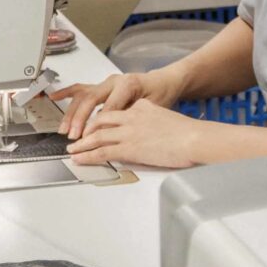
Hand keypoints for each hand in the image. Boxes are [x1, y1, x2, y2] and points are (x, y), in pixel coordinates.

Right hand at [60, 70, 163, 139]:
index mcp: (128, 85)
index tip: (90, 139)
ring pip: (83, 96)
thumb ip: (135, 116)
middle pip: (91, 100)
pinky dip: (67, 93)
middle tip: (74, 136)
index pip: (108, 107)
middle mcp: (114, 82)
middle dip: (80, 120)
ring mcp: (106, 83)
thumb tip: (119, 131)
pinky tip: (54, 97)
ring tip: (64, 129)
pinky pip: (81, 89)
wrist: (165, 83)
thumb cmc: (161, 94)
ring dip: (72, 113)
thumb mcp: (154, 107)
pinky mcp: (102, 86)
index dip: (97, 124)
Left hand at [67, 97, 202, 169]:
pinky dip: (87, 156)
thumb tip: (148, 134)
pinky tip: (80, 159)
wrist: (194, 138)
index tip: (94, 126)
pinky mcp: (128, 148)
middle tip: (76, 136)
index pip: (115, 111)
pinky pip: (102, 152)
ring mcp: (128, 132)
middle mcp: (132, 116)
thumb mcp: (166, 119)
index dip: (101, 120)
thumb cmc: (188, 133)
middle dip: (85, 129)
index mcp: (142, 107)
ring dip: (82, 144)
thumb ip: (153, 122)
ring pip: (97, 136)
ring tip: (72, 150)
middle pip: (100, 120)